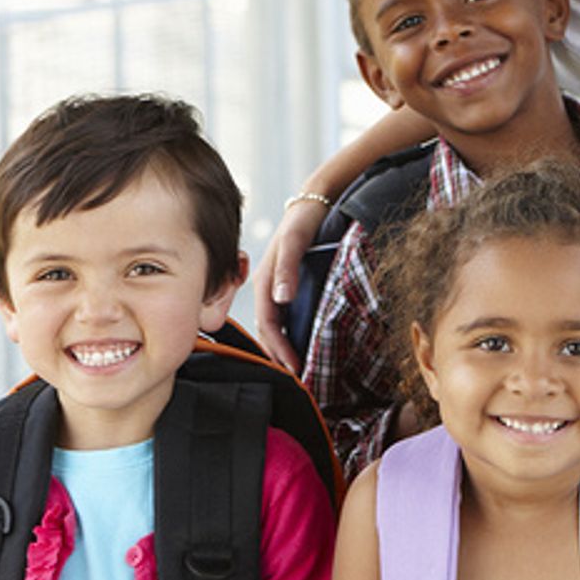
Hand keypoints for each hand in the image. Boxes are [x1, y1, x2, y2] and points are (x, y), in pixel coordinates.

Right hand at [251, 196, 327, 371]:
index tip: (294, 369)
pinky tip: (302, 341)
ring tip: (299, 367)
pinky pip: (284, 314)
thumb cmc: (304, 219)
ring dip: (283, 345)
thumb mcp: (296, 240)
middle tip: (299, 378)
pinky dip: (290, 331)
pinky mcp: (287, 283)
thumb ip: (288, 267)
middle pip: (268, 329)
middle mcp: (268, 286)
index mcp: (264, 281)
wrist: (314, 201)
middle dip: (279, 355)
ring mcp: (277, 285)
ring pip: (275, 323)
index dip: (278, 348)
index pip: (267, 324)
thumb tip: (281, 298)